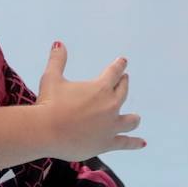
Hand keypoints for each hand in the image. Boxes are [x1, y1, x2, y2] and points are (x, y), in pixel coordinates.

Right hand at [35, 42, 143, 159]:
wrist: (46, 131)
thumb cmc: (48, 103)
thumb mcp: (51, 78)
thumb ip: (58, 60)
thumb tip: (59, 43)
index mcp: (100, 88)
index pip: (114, 72)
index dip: (119, 65)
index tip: (123, 61)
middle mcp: (110, 106)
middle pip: (123, 93)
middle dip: (123, 84)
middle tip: (124, 80)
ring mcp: (111, 126)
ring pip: (130, 120)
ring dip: (133, 117)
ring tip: (136, 117)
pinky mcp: (107, 143)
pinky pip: (125, 142)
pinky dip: (134, 142)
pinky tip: (142, 143)